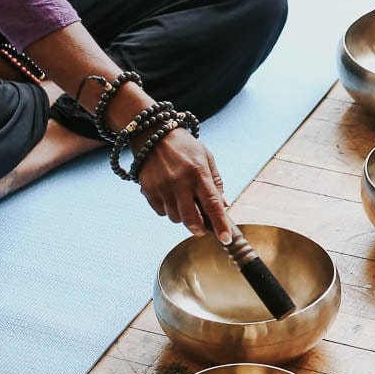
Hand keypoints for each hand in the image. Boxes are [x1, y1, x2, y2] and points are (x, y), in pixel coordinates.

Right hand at [136, 126, 232, 242]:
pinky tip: (170, 195)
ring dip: (183, 217)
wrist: (153, 134)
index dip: (220, 224)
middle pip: (191, 219)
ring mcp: (162, 187)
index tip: (226, 239)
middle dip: (200, 228)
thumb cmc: (185, 147)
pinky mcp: (148, 191)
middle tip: (203, 228)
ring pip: (175, 218)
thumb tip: (224, 205)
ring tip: (184, 201)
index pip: (212, 204)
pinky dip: (168, 209)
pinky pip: (161, 212)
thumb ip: (216, 182)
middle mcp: (179, 182)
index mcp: (198, 173)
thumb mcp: (206, 157)